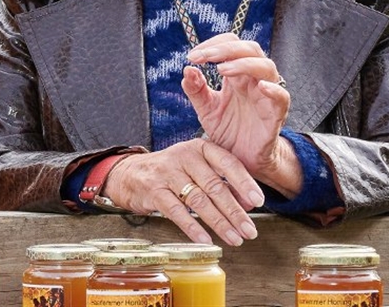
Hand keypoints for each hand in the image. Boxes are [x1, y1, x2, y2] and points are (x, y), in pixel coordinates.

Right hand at [100, 140, 263, 246]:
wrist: (130, 173)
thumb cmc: (171, 172)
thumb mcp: (197, 169)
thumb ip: (223, 182)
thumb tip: (249, 203)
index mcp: (200, 148)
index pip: (228, 163)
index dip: (245, 183)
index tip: (258, 201)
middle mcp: (185, 157)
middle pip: (215, 186)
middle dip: (235, 212)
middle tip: (249, 230)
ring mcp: (168, 173)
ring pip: (198, 200)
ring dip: (219, 223)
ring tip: (234, 238)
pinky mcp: (154, 190)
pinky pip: (177, 211)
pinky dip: (193, 227)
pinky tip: (205, 239)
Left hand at [183, 33, 295, 181]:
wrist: (241, 161)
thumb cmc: (228, 132)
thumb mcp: (206, 110)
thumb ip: (196, 90)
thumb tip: (187, 69)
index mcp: (237, 75)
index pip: (231, 45)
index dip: (213, 44)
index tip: (192, 56)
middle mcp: (253, 80)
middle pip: (250, 49)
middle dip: (226, 49)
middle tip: (204, 56)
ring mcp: (266, 95)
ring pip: (266, 67)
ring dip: (244, 63)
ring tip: (221, 70)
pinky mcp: (276, 114)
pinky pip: (282, 97)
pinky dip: (274, 89)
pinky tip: (260, 86)